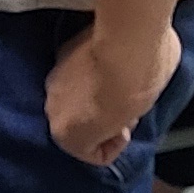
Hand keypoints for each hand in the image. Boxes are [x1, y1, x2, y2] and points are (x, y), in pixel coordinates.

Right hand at [47, 18, 181, 167]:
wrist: (129, 38)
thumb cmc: (140, 83)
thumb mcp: (140, 113)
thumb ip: (125, 118)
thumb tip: (129, 110)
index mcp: (68, 135)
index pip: (93, 154)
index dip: (115, 143)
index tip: (126, 128)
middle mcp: (53, 110)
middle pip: (80, 125)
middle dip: (101, 119)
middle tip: (124, 106)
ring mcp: (54, 79)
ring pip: (74, 98)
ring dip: (92, 94)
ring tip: (116, 82)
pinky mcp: (60, 51)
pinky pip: (74, 72)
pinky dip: (88, 70)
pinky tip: (108, 62)